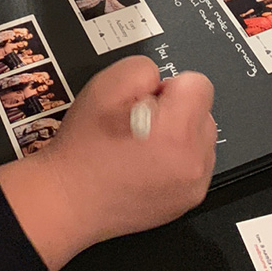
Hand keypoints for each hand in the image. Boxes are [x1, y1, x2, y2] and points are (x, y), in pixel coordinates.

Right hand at [0, 59, 215, 270]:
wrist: (69, 199)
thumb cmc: (84, 145)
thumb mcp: (104, 86)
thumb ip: (143, 70)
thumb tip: (162, 83)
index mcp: (178, 129)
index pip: (199, 84)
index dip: (167, 87)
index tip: (142, 103)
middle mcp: (195, 160)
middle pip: (202, 112)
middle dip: (175, 111)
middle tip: (137, 125)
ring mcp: (194, 185)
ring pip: (200, 139)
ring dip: (178, 136)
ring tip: (140, 147)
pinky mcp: (188, 201)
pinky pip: (194, 165)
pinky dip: (175, 159)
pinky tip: (144, 165)